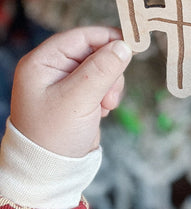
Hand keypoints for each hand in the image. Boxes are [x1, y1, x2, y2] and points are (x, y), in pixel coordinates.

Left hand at [10, 26, 131, 157]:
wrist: (50, 170)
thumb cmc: (54, 135)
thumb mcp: (79, 99)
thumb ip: (102, 69)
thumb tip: (124, 45)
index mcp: (41, 62)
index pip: (79, 37)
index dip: (106, 38)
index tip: (131, 44)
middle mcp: (51, 69)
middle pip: (93, 52)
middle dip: (109, 70)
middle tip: (111, 93)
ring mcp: (64, 84)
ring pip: (101, 68)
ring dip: (110, 85)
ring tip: (105, 106)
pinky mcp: (77, 97)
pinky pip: (101, 84)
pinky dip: (107, 95)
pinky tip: (101, 111)